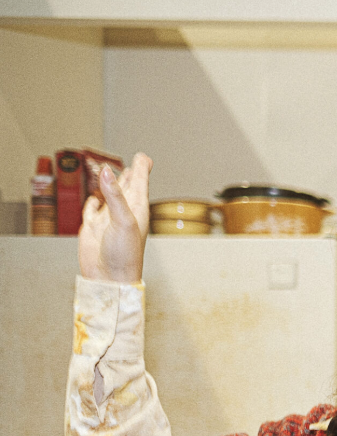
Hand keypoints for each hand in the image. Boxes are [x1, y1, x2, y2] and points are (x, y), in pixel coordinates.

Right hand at [78, 153, 151, 282]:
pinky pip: (93, 210)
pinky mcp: (93, 228)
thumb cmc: (124, 254)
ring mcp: (108, 220)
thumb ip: (114, 195)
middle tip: (137, 160)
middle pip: (127, 187)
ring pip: (110, 196)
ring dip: (111, 184)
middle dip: (131, 173)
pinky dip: (93, 202)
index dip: (141, 169)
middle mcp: (123, 212)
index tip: (144, 156)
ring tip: (113, 172)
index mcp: (136, 209)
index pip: (139, 183)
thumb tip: (107, 170)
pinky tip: (95, 199)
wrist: (110, 279)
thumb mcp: (123, 220)